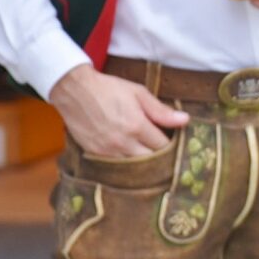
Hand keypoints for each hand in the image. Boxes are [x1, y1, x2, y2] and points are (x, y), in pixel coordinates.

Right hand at [49, 65, 188, 157]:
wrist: (74, 90)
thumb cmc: (109, 89)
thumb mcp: (138, 93)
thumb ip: (161, 110)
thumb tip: (185, 121)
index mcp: (136, 125)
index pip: (164, 146)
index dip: (172, 146)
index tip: (174, 142)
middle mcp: (123, 142)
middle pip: (151, 162)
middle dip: (161, 159)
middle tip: (166, 153)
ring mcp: (107, 151)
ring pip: (135, 169)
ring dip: (145, 166)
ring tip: (151, 158)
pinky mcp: (95, 154)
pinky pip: (117, 169)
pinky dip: (127, 167)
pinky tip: (132, 161)